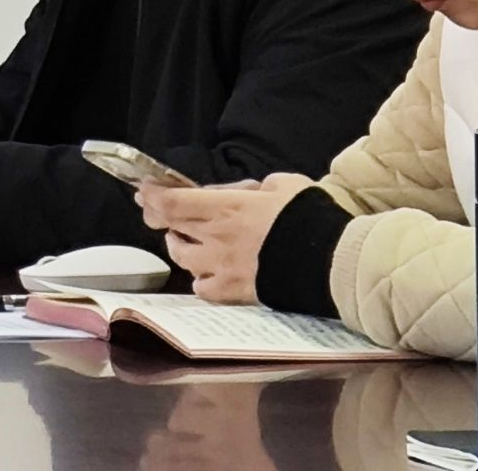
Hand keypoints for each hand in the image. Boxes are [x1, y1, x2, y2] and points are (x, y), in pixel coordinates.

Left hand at [140, 174, 310, 304]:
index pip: (171, 202)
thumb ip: (256, 188)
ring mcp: (223, 267)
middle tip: (156, 212)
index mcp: (226, 208)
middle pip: (170, 227)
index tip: (144, 190)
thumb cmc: (311, 218)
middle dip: (157, 217)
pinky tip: (206, 274)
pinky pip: (203, 289)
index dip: (152, 196)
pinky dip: (200, 280)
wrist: (332, 261)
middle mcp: (216, 237)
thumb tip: (246, 193)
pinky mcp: (235, 292)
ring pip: (181, 258)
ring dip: (178, 246)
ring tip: (185, 241)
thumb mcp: (284, 186)